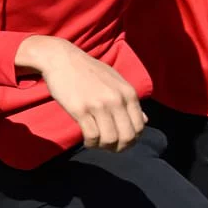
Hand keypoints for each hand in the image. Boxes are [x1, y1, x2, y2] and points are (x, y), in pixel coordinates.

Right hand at [16, 36, 145, 151]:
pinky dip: (91, 143)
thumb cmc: (88, 70)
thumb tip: (145, 120)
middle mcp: (116, 100)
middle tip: (109, 147)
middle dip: (120, 147)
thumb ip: (130, 101)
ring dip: (104, 146)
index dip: (132, 139)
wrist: (62, 60)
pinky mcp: (80, 110)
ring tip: (97, 143)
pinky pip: (92, 135)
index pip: (139, 126)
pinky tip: (87, 140)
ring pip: (109, 139)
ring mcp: (98, 105)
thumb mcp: (115, 81)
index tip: (121, 141)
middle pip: (127, 136)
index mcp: (128, 93)